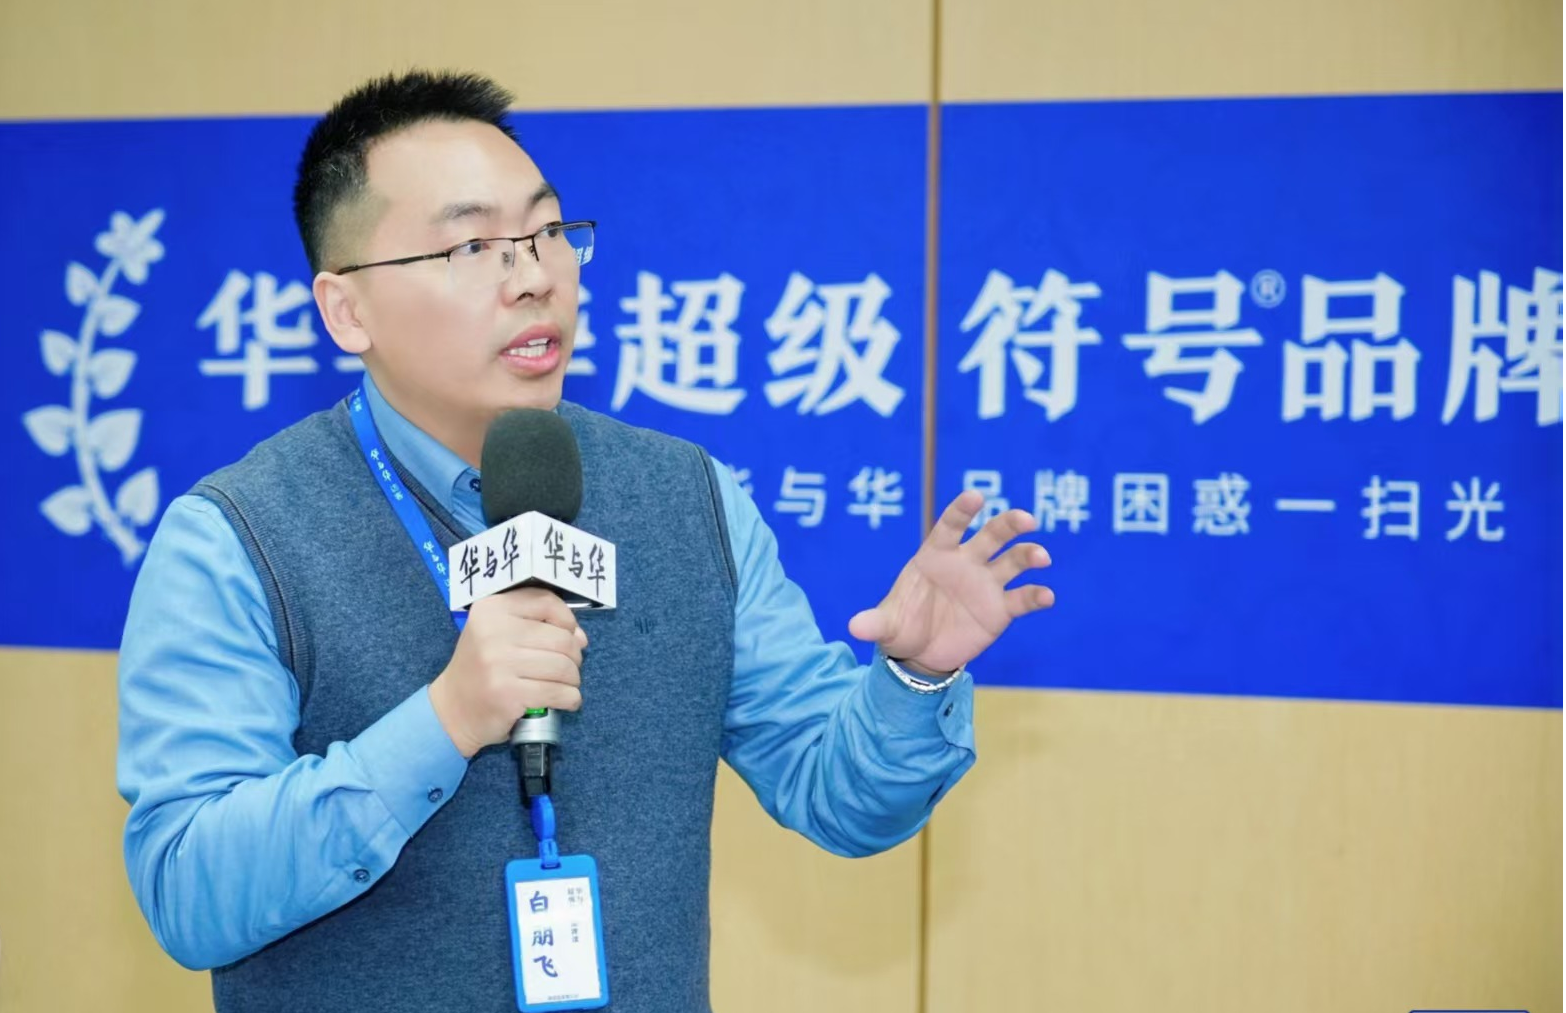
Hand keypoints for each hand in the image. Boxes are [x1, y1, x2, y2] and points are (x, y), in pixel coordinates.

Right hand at [429, 587, 587, 757]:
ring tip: (566, 685)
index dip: (567, 619)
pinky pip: (558, 692)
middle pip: (561, 638)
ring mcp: (499, 664)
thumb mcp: (498, 634)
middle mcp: (493, 632)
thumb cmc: (482, 669)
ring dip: (574, 679)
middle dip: (574, 657)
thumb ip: (537, 626)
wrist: (452, 710)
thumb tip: (580, 637)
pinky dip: (571, 698)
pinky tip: (567, 700)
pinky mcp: (508, 694)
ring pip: (563, 667)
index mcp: (491, 609)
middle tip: (568, 669)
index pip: (545, 601)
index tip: (570, 635)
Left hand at [849, 491, 1053, 675]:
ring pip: (1013, 561)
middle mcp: (966, 562)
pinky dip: (1036, 595)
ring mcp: (986, 584)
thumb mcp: (886, 625)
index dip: (962, 511)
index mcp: (936, 554)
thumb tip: (854, 627)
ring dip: (1029, 555)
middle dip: (1009, 524)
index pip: (951, 525)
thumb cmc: (902, 626)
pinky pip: (1023, 598)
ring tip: (1040, 556)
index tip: (976, 496)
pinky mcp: (1001, 609)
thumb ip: (874, 623)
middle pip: (992, 535)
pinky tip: (1046, 596)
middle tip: (1026, 519)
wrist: (920, 653)